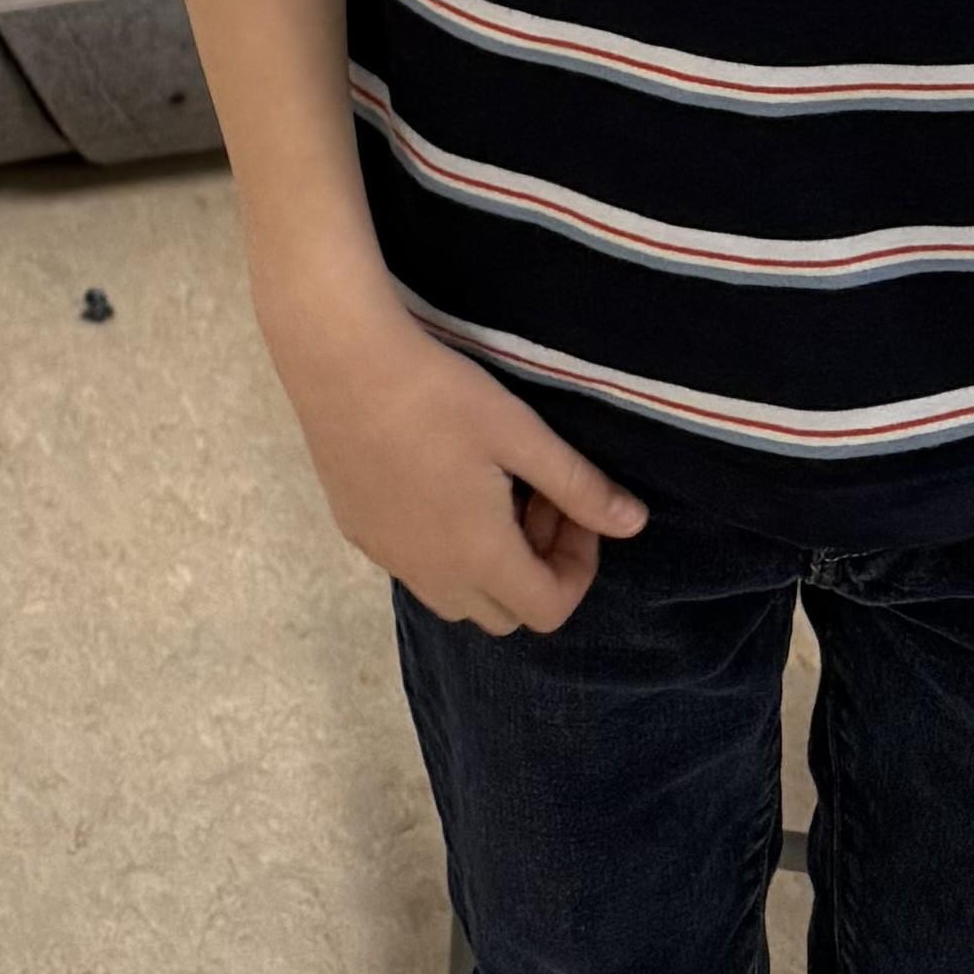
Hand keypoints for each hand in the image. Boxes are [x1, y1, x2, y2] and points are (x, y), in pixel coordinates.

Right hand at [274, 290, 646, 633]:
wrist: (339, 360)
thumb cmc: (438, 394)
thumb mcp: (520, 433)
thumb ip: (580, 486)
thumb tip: (634, 524)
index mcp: (479, 557)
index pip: (549, 609)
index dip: (578, 567)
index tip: (572, 506)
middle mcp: (432, 574)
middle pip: (504, 613)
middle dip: (535, 567)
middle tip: (535, 497)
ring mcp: (388, 556)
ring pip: (455, 597)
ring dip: (489, 563)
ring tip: (489, 491)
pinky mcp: (356, 531)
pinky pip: (415, 567)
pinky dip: (443, 547)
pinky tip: (437, 479)